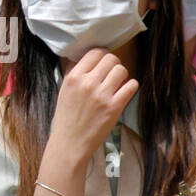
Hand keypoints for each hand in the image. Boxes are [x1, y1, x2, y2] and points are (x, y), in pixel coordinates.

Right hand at [47, 48, 137, 164]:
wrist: (70, 143)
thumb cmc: (67, 118)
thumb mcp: (64, 90)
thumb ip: (74, 72)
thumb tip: (85, 57)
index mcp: (74, 77)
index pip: (95, 52)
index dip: (102, 56)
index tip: (104, 62)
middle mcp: (88, 83)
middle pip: (111, 59)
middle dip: (114, 65)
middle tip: (112, 74)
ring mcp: (102, 95)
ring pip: (122, 70)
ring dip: (122, 75)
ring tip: (117, 84)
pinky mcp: (114, 107)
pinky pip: (131, 86)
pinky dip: (130, 87)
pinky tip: (124, 92)